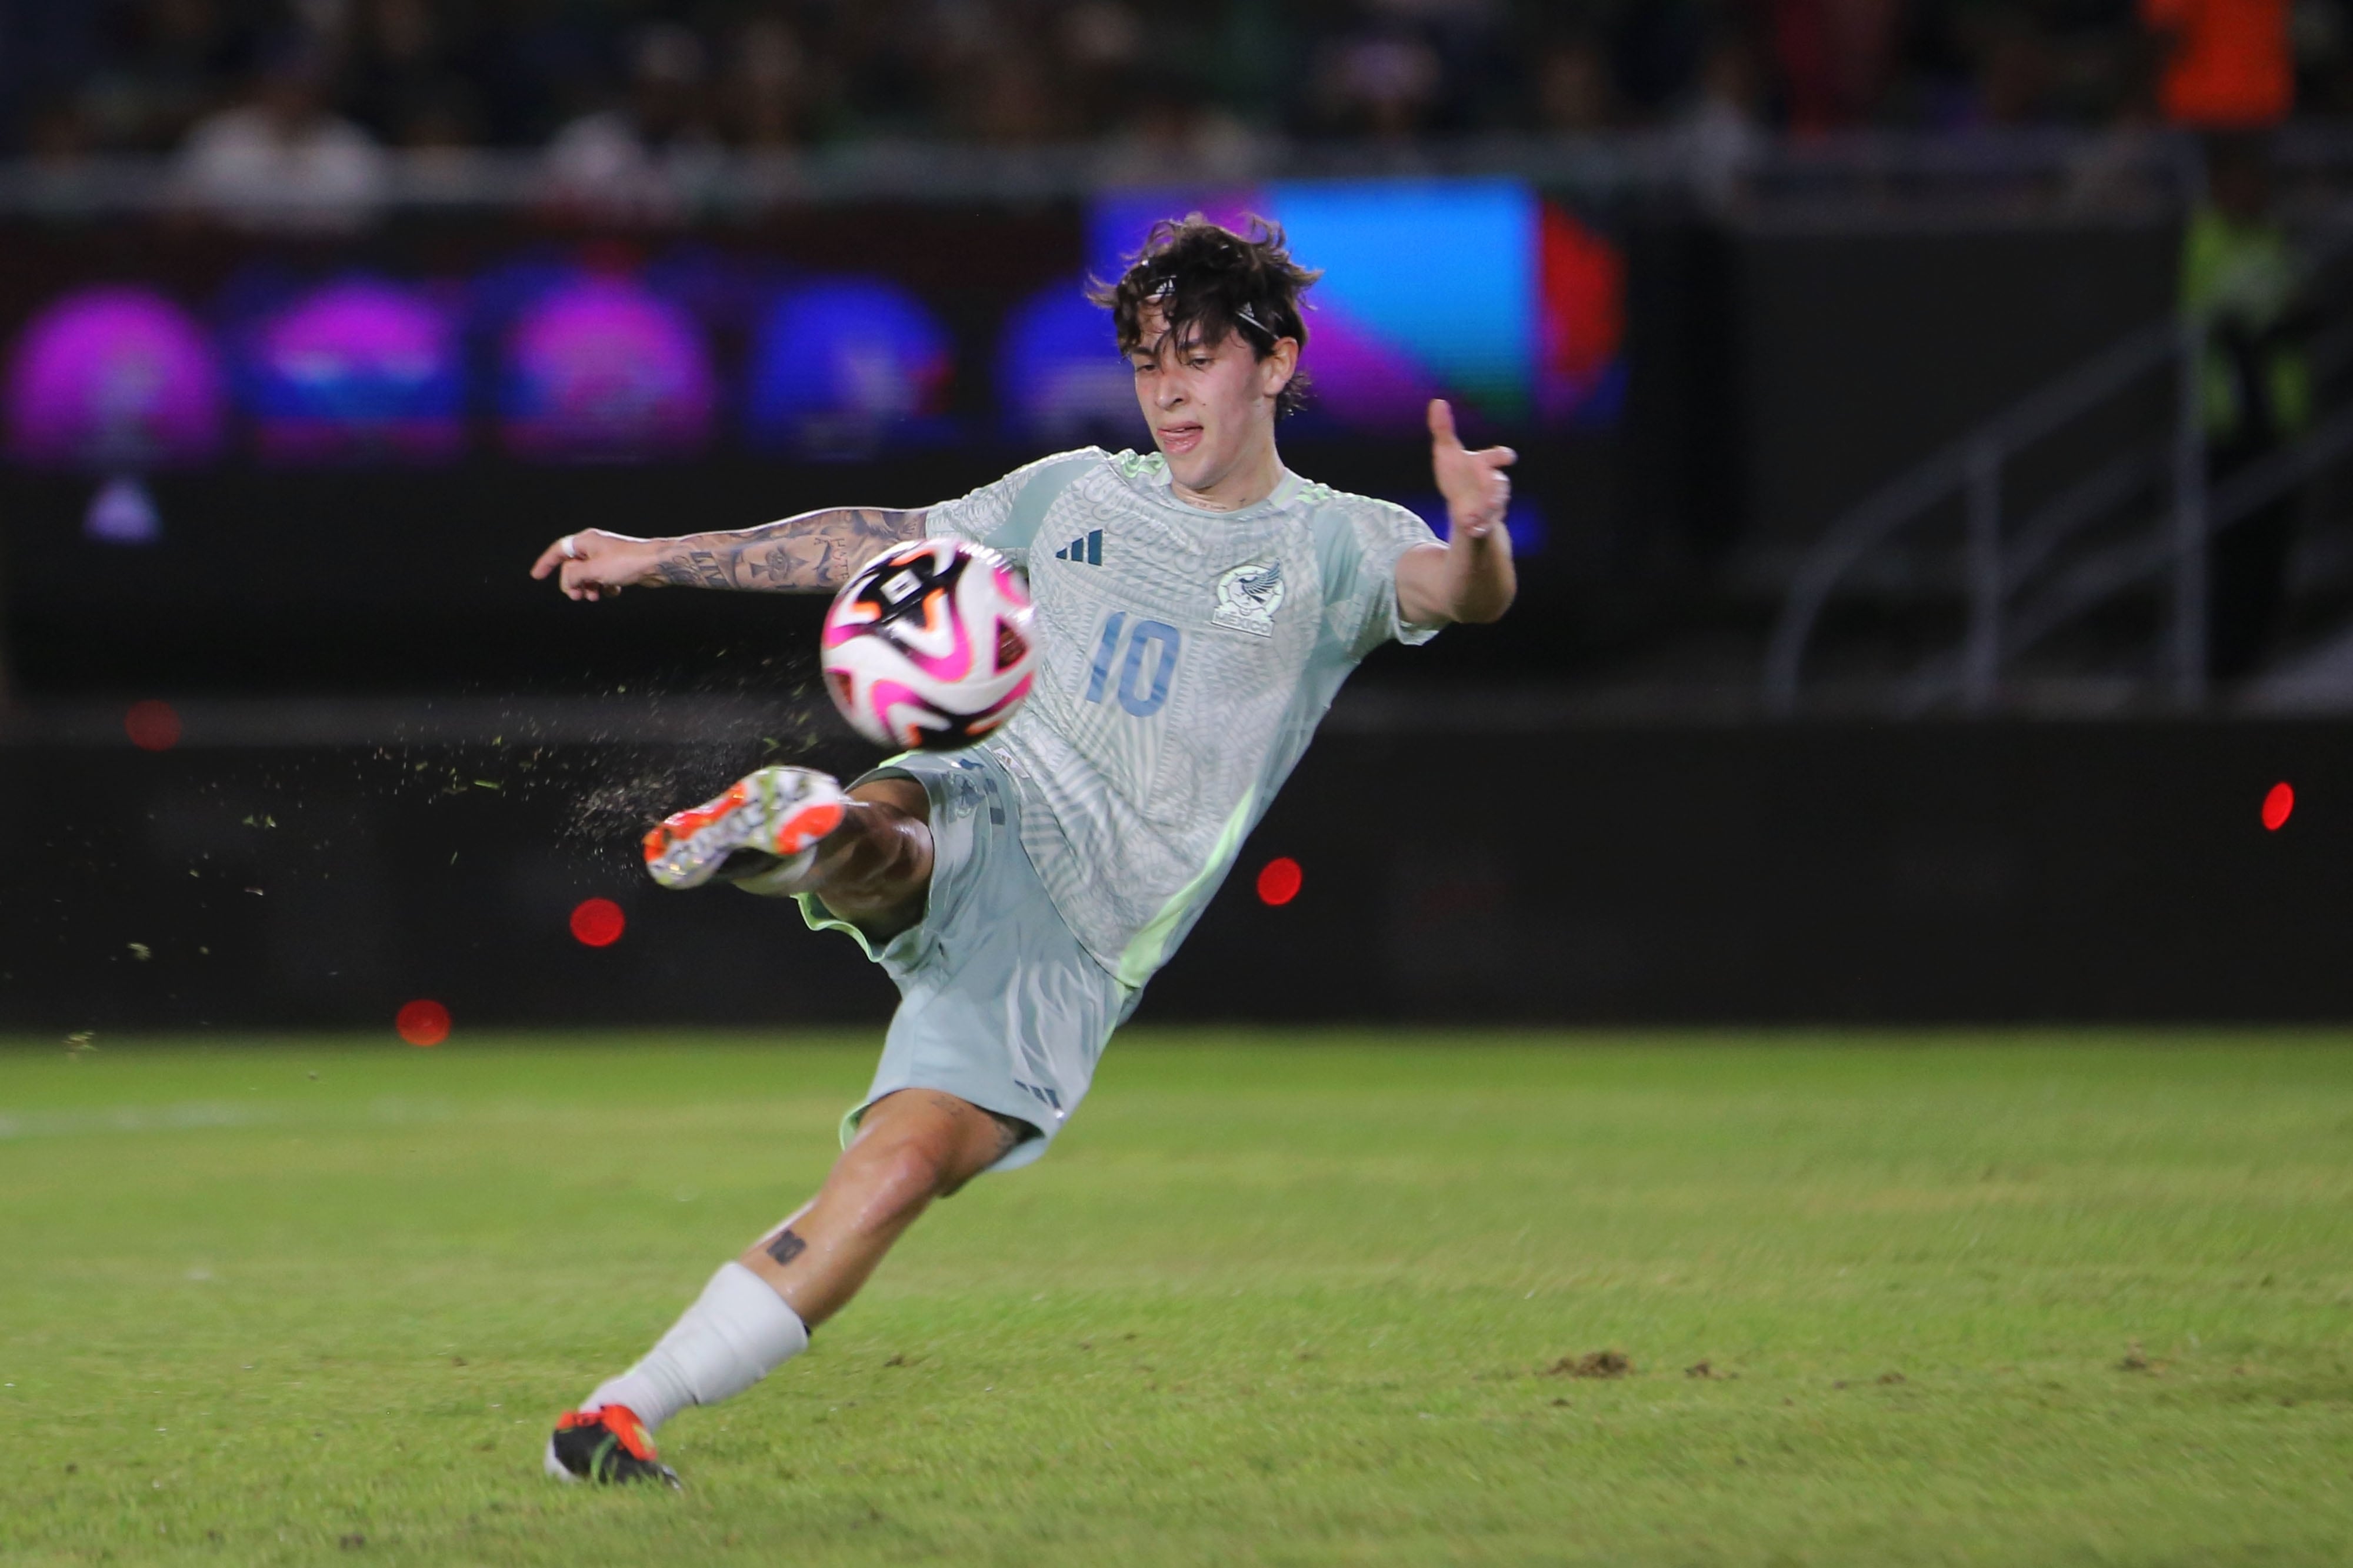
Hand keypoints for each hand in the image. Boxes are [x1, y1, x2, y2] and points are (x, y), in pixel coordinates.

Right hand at [529, 529, 661, 600]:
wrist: (656, 564)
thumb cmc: (626, 562)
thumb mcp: (593, 570)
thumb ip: (573, 576)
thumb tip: (567, 583)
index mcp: (586, 541)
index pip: (558, 551)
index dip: (545, 563)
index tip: (536, 576)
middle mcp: (595, 547)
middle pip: (572, 567)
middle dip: (573, 583)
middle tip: (578, 596)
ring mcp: (607, 558)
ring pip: (588, 576)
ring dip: (588, 588)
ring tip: (595, 596)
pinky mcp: (618, 568)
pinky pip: (603, 580)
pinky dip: (605, 588)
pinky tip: (613, 591)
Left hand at [1428, 399, 1515, 541]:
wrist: (1461, 503)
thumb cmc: (1456, 472)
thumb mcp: (1446, 451)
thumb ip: (1443, 428)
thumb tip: (1437, 402)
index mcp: (1484, 464)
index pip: (1496, 457)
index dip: (1502, 456)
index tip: (1509, 457)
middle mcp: (1493, 484)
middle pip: (1501, 485)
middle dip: (1497, 489)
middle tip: (1492, 488)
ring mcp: (1492, 504)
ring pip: (1497, 507)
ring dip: (1488, 510)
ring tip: (1474, 514)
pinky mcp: (1485, 522)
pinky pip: (1486, 526)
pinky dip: (1478, 527)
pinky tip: (1469, 527)